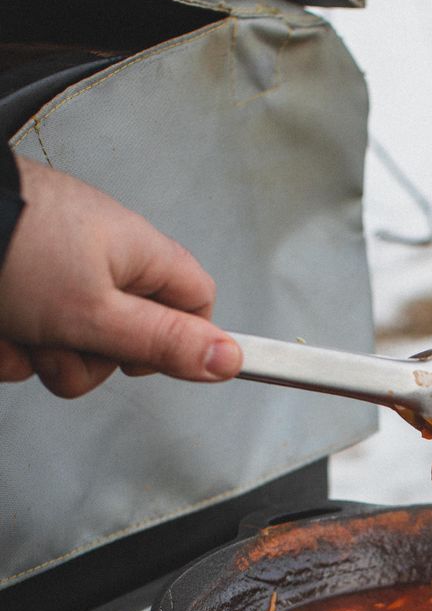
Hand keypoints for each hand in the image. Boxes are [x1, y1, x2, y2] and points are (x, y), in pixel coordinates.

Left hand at [0, 156, 242, 396]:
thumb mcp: (98, 315)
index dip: (182, 341)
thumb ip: (165, 343)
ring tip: (19, 332)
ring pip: (73, 345)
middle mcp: (100, 257)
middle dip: (91, 361)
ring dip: (45, 357)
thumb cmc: (13, 249)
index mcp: (136, 252)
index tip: (148, 360)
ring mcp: (55, 270)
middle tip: (66, 344)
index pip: (196, 301)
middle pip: (128, 338)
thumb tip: (231, 360)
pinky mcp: (17, 283)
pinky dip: (12, 345)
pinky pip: (30, 336)